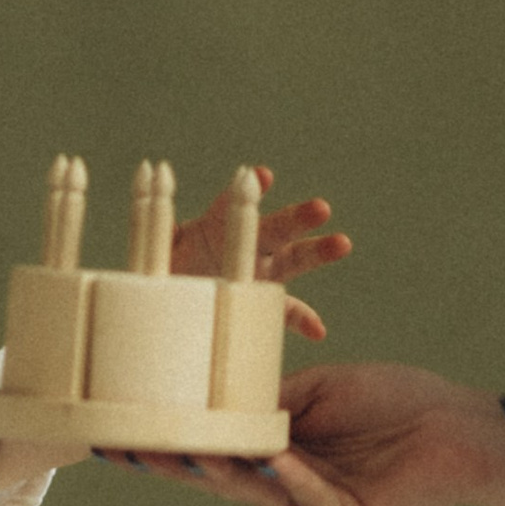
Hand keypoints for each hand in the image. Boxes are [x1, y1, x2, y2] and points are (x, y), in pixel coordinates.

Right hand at [112, 363, 504, 505]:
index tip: (122, 431)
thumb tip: (216, 403)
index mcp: (278, 454)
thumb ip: (267, 400)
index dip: (173, 443)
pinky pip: (308, 502)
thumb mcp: (316, 389)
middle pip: (221, 480)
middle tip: (129, 449)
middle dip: (176, 464)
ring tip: (189, 452)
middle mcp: (287, 489)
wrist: (456, 423)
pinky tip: (274, 457)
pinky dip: (293, 478)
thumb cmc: (393, 399)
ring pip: (256, 494)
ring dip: (223, 472)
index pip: (215, 451)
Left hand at [167, 166, 350, 340]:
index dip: (248, 191)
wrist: (174, 299)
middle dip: (298, 217)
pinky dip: (303, 320)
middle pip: (276, 228)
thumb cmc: (170, 266)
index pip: (236, 205)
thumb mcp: (162, 251)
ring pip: (293, 259)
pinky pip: (287, 312)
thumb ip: (165, 236)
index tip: (260, 175)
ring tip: (342, 243)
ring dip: (318, 251)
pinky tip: (317, 330)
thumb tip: (163, 220)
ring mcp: (262, 272)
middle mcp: (248, 243)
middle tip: (321, 208)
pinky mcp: (265, 300)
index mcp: (221, 225)